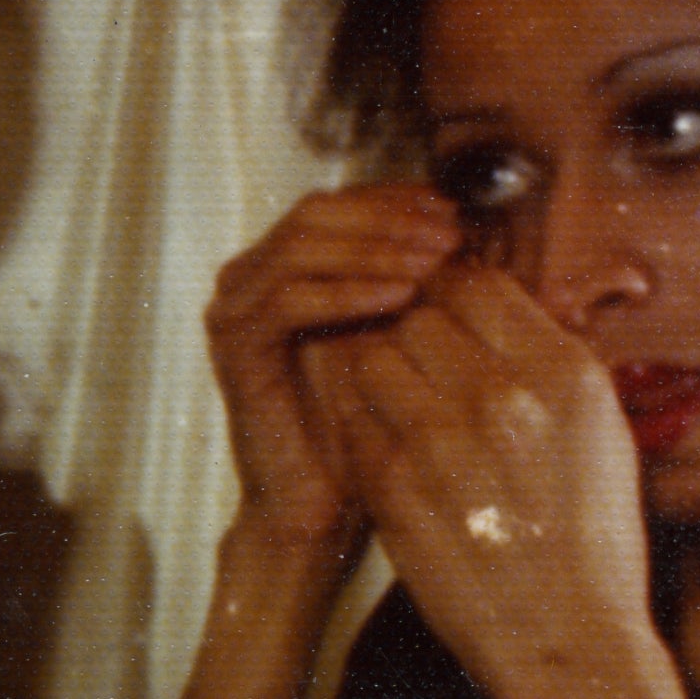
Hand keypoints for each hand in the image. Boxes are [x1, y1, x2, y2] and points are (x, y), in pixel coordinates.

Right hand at [205, 186, 456, 556]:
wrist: (318, 500)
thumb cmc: (365, 421)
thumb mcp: (397, 333)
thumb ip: (412, 277)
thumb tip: (465, 224)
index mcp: (285, 267)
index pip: (341, 201)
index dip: (398, 199)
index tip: (457, 213)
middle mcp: (249, 281)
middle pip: (316, 212)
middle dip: (389, 219)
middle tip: (449, 236)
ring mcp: (235, 312)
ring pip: (300, 246)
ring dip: (372, 248)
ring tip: (431, 264)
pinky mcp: (234, 350)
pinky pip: (286, 300)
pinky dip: (345, 291)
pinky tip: (397, 300)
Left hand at [306, 260, 653, 698]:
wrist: (564, 632)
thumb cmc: (585, 534)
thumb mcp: (596, 426)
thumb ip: (543, 361)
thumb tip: (491, 310)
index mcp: (562, 371)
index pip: (475, 284)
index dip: (447, 293)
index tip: (441, 313)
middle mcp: (501, 395)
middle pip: (415, 316)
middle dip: (409, 334)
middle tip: (416, 368)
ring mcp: (439, 441)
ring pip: (372, 361)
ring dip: (377, 376)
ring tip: (400, 408)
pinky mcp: (391, 487)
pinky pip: (353, 424)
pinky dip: (363, 429)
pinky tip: (389, 454)